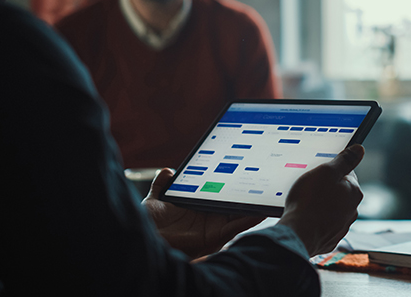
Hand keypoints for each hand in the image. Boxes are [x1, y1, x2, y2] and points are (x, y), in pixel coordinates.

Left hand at [142, 168, 265, 258]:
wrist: (142, 238)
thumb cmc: (148, 224)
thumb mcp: (155, 200)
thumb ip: (162, 185)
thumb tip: (168, 171)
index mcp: (198, 209)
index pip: (219, 196)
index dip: (231, 187)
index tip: (245, 174)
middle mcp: (208, 219)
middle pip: (233, 206)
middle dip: (249, 196)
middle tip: (264, 182)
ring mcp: (213, 228)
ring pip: (239, 216)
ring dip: (253, 208)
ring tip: (268, 196)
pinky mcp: (214, 237)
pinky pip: (235, 227)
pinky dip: (248, 220)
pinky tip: (260, 212)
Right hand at [277, 144, 364, 256]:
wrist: (297, 235)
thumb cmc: (309, 201)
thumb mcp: (326, 172)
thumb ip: (344, 160)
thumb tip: (360, 150)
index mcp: (354, 192)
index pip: (347, 174)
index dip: (331, 171)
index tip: (319, 173)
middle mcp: (352, 210)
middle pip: (340, 193)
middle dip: (326, 189)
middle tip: (309, 188)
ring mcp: (341, 227)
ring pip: (332, 210)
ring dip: (321, 206)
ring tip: (305, 204)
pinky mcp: (329, 239)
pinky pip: (323, 226)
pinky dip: (316, 222)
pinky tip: (305, 219)